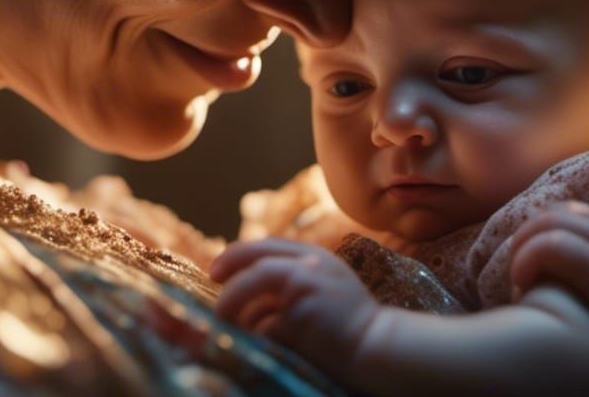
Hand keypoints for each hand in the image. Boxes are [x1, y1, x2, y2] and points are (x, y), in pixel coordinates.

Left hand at [210, 239, 377, 380]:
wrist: (376, 344)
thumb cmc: (348, 321)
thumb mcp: (325, 285)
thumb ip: (295, 277)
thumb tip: (247, 284)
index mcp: (315, 255)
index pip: (267, 245)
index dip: (239, 253)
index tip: (219, 268)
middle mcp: (311, 263)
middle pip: (257, 256)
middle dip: (229, 265)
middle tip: (212, 279)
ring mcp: (308, 284)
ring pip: (256, 278)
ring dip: (232, 298)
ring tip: (220, 315)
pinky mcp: (304, 312)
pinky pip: (267, 319)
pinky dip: (255, 329)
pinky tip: (251, 339)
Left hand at [508, 200, 588, 395]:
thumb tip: (574, 277)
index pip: (574, 214)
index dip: (540, 232)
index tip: (525, 262)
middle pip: (557, 214)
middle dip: (524, 236)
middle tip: (513, 272)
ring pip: (550, 225)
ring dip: (521, 249)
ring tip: (516, 282)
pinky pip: (553, 248)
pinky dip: (526, 260)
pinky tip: (521, 287)